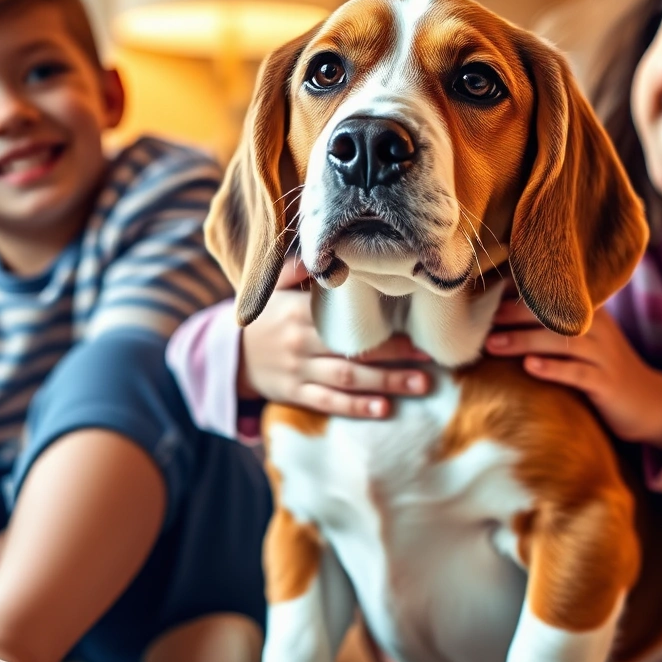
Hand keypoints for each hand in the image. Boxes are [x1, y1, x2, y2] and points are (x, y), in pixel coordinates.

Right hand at [239, 258, 429, 417]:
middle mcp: (301, 343)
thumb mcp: (273, 289)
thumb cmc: (266, 318)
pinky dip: (356, 407)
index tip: (415, 326)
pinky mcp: (296, 395)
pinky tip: (383, 409)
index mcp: (298, 313)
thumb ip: (297, 270)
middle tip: (430, 358)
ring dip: (386, 383)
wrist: (231, 356)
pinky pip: (329, 403)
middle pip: (353, 352)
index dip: (381, 324)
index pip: (344, 319)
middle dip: (395, 356)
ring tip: (421, 385)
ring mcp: (299, 372)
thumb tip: (327, 253)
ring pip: (347, 380)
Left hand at [484, 288, 661, 449]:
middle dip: (514, 314)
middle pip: (553, 314)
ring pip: (562, 341)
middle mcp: (598, 329)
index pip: (553, 295)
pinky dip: (553, 368)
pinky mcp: (606, 383)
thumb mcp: (584, 343)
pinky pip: (578, 373)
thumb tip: (505, 318)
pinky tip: (530, 367)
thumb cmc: (604, 371)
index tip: (487, 294)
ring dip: (524, 340)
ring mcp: (604, 356)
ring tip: (493, 344)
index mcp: (591, 314)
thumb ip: (555, 327)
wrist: (649, 403)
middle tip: (482, 318)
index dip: (520, 293)